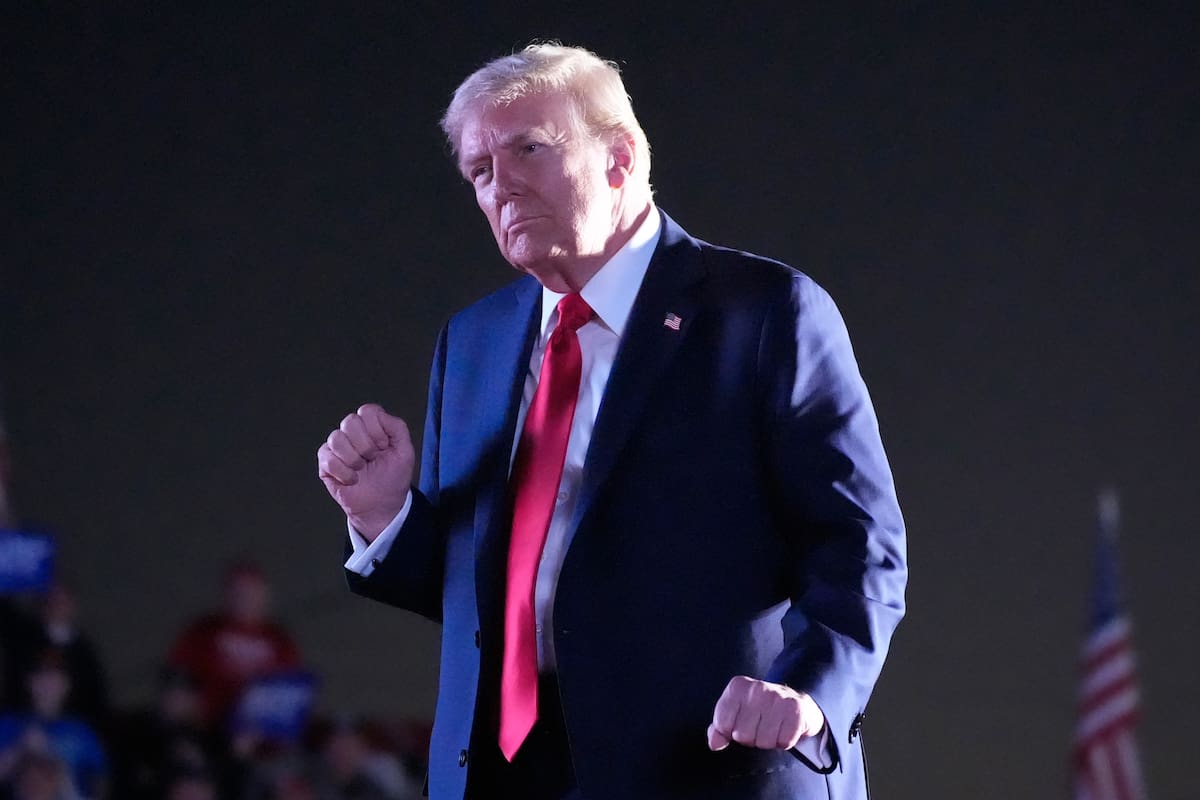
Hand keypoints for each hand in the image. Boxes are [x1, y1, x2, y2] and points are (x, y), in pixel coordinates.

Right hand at [317, 404, 414, 539]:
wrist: (381, 504)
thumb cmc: (393, 477)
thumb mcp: (405, 451)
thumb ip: (397, 428)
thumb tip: (378, 414)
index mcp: (371, 426)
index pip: (367, 411)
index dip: (377, 431)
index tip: (384, 447)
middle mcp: (352, 432)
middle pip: (350, 421)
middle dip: (365, 445)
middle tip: (372, 459)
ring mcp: (337, 446)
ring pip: (336, 438)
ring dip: (353, 459)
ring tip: (361, 469)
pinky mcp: (326, 462)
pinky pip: (327, 458)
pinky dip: (343, 472)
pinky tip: (351, 479)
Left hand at [706, 675, 824, 750]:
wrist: (797, 701)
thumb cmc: (761, 711)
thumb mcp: (735, 714)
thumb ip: (719, 729)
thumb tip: (714, 744)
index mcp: (737, 687)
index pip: (722, 725)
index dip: (732, 732)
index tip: (743, 723)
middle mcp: (757, 688)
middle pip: (743, 736)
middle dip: (752, 738)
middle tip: (761, 726)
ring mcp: (777, 696)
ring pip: (764, 741)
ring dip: (769, 741)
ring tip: (774, 727)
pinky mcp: (796, 709)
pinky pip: (784, 742)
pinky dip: (785, 741)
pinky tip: (786, 729)